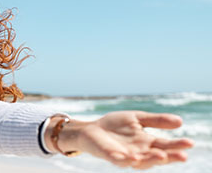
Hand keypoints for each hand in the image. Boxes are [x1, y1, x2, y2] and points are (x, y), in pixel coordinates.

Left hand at [48, 111, 192, 168]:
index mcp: (147, 143)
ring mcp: (125, 156)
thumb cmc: (114, 125)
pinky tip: (133, 157)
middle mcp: (139, 152)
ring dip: (151, 160)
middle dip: (169, 157)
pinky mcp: (111, 156)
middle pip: (157, 157)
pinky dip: (127, 160)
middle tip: (183, 156)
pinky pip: (120, 161)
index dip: (176, 145)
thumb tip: (180, 121)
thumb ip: (156, 121)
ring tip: (161, 155)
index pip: (164, 146)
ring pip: (141, 162)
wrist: (91, 129)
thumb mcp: (137, 118)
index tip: (189, 142)